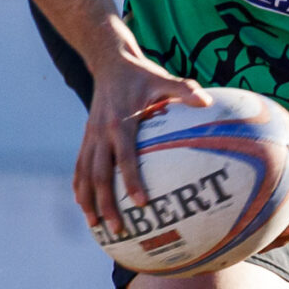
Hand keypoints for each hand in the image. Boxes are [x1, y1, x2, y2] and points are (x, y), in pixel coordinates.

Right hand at [75, 52, 209, 241]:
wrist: (108, 61)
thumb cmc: (141, 74)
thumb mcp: (163, 78)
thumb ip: (184, 90)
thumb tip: (208, 101)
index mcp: (121, 123)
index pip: (125, 158)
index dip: (132, 181)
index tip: (141, 203)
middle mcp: (101, 132)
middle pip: (100, 175)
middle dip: (106, 203)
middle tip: (118, 228)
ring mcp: (91, 136)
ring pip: (85, 174)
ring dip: (88, 201)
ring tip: (96, 226)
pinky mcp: (86, 137)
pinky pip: (80, 166)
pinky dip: (79, 186)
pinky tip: (84, 205)